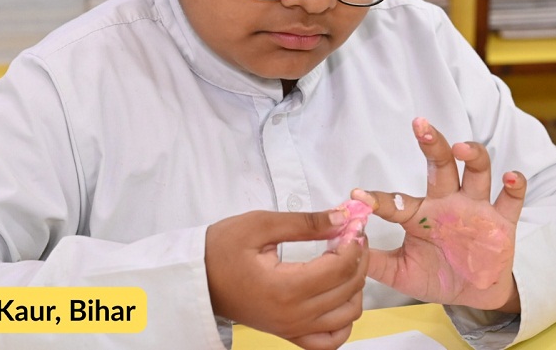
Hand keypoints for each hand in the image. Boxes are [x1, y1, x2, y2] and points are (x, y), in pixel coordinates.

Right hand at [205, 209, 368, 349]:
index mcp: (285, 288)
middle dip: (358, 258)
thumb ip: (304, 223)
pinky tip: (339, 297)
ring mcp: (292, 328)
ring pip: (348, 316)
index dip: (353, 243)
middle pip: (348, 289)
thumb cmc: (221, 249)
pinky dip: (343, 322)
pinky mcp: (289, 334)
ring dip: (355, 287)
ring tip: (344, 261)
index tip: (352, 224)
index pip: (339, 268)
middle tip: (351, 235)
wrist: (197, 278)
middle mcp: (293, 315)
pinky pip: (331, 340)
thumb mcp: (260, 224)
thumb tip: (341, 217)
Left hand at [353, 117, 526, 311]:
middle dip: (432, 143)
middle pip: (440, 165)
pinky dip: (515, 185)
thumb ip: (373, 261)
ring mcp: (476, 209)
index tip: (358, 196)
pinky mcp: (502, 222)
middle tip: (420, 125)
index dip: (377, 199)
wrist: (475, 295)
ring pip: (476, 172)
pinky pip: (511, 199)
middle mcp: (448, 203)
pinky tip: (510, 177)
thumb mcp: (400, 273)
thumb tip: (345, 246)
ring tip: (461, 148)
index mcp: (420, 213)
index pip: (396, 201)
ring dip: (472, 155)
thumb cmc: (436, 276)